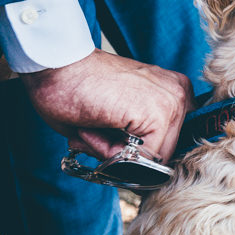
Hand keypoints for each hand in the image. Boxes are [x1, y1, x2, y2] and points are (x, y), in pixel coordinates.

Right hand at [19, 50, 194, 163]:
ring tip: (93, 125)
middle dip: (125, 152)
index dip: (132, 150)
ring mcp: (174, 102)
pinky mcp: (159, 113)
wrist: (54, 63)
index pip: (167, 144)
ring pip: (151, 159)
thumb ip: (137, 142)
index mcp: (173, 92)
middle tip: (94, 129)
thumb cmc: (76, 88)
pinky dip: (108, 152)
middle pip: (161, 153)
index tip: (106, 131)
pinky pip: (140, 158)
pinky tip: (93, 126)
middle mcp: (180, 95)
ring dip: (115, 152)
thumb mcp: (117, 118)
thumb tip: (140, 170)